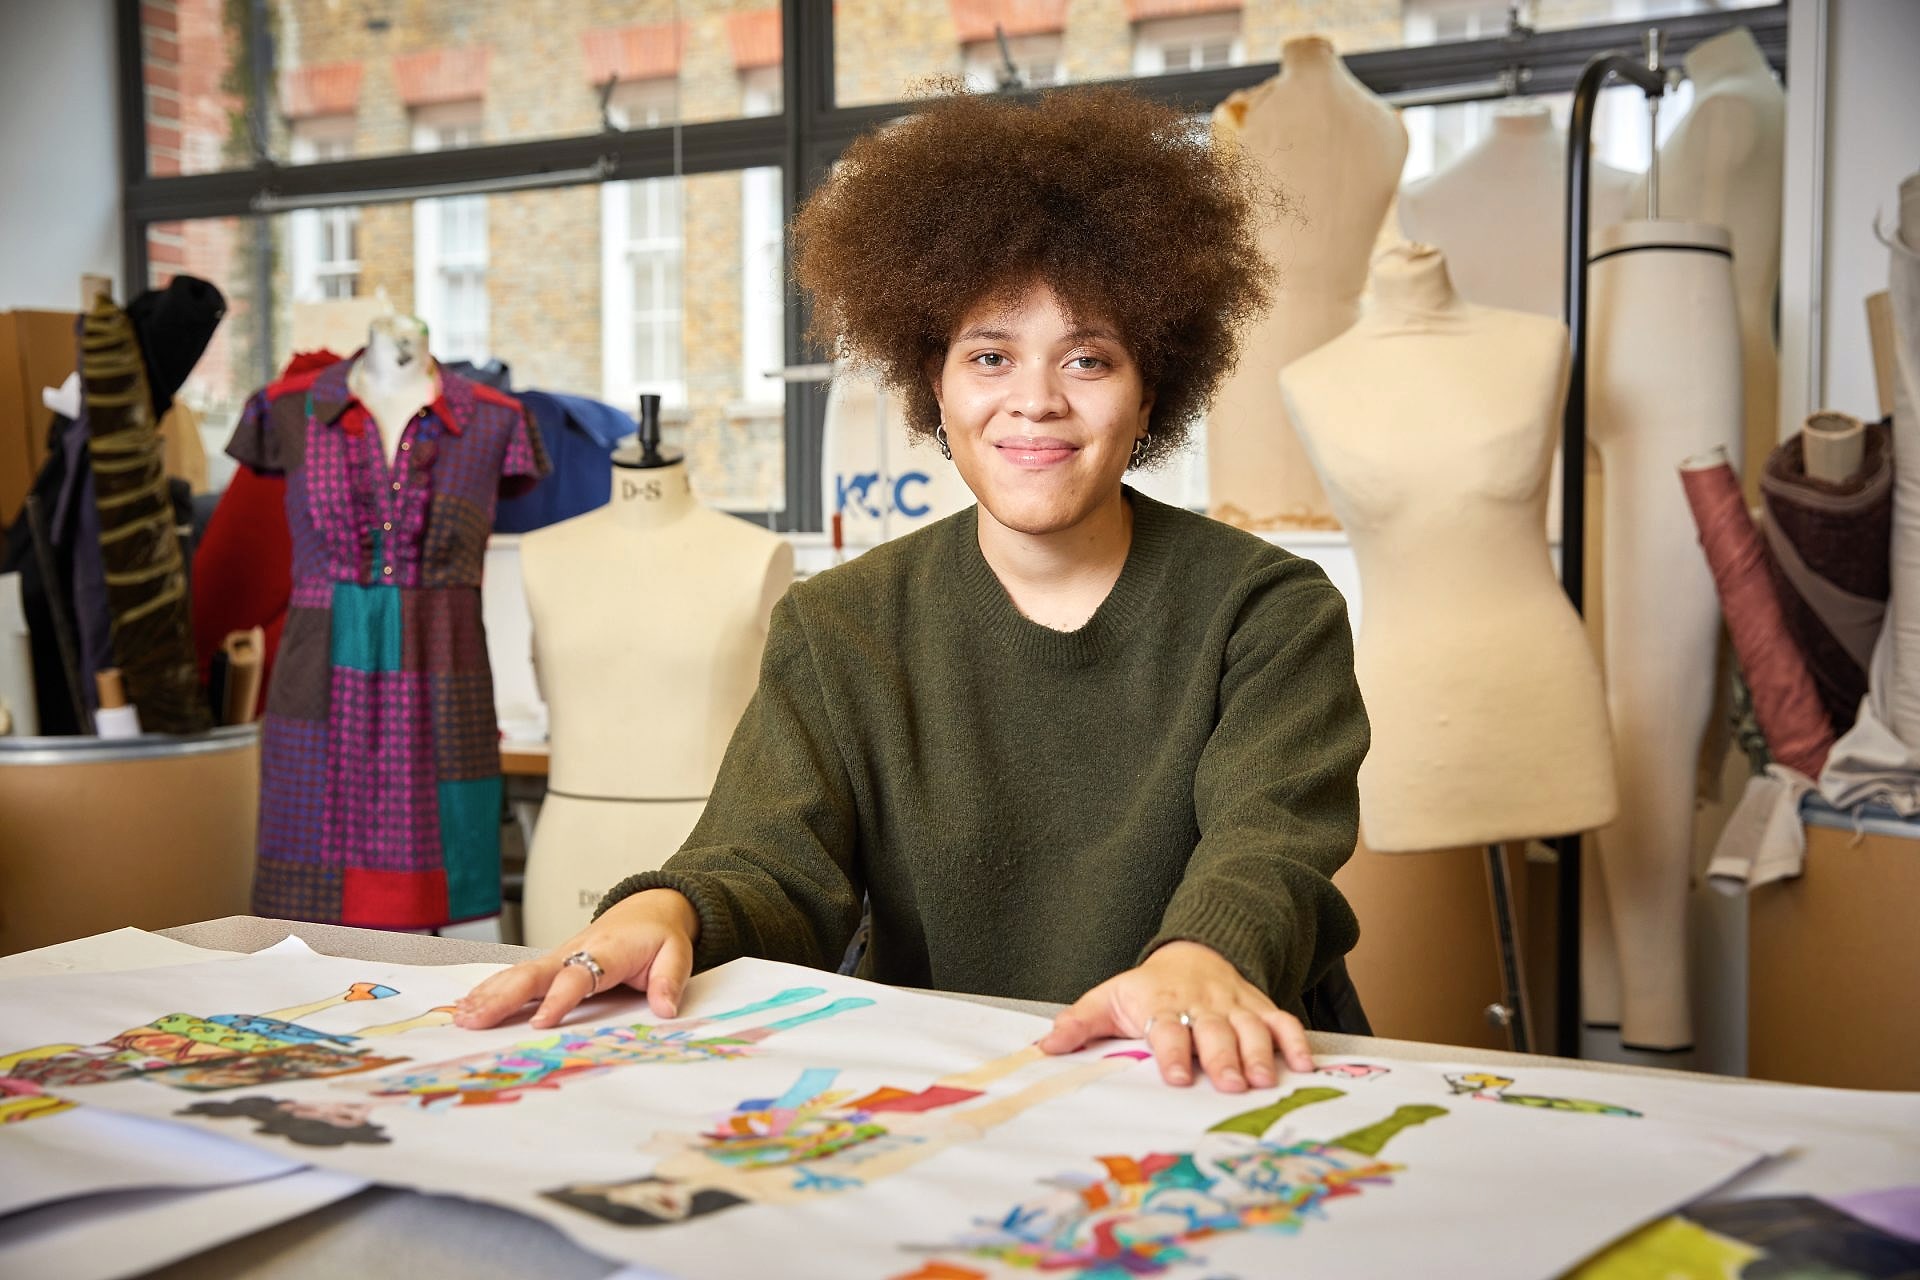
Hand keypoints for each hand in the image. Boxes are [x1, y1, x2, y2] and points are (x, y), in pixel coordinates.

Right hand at [453, 889, 698, 1030]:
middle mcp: (575, 950)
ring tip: (461, 1018)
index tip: (540, 1023)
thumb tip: (666, 1011)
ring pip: (518, 974)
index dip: (559, 999)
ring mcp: (558, 955)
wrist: (649, 908)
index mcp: (606, 950)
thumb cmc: (659, 934)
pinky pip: (517, 976)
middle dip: (502, 998)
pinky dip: (490, 989)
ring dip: (488, 994)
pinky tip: (468, 1006)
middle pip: (533, 974)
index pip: (578, 975)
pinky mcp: (550, 963)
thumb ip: (669, 981)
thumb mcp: (677, 954)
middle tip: (475, 1021)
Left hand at [1036, 941, 1312, 1090]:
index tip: (1176, 1076)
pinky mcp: (1259, 1006)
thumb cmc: (1146, 988)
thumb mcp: (1108, 998)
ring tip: (1262, 1082)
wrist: (1193, 952)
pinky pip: (1282, 1020)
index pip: (1166, 1027)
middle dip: (1222, 1056)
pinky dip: (1295, 1041)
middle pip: (1213, 1030)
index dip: (1172, 1050)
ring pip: (1250, 1027)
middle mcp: (1201, 1004)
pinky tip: (1304, 1065)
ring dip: (1258, 1053)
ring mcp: (1234, 1005)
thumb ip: (1080, 1024)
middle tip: (1229, 1084)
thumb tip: (1045, 1047)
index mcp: (1161, 1003)